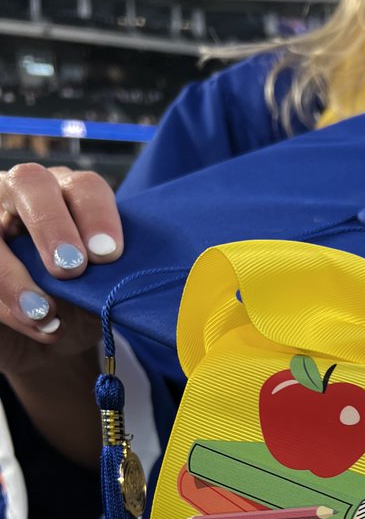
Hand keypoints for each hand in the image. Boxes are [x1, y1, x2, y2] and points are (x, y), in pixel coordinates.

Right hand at [0, 163, 122, 466]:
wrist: (49, 334)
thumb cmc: (86, 300)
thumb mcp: (111, 286)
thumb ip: (132, 275)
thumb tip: (192, 291)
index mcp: (69, 194)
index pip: (85, 186)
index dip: (98, 215)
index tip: (111, 254)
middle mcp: (24, 196)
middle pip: (31, 184)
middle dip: (53, 226)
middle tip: (73, 268)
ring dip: (17, 275)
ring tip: (46, 314)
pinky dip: (2, 299)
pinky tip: (32, 323)